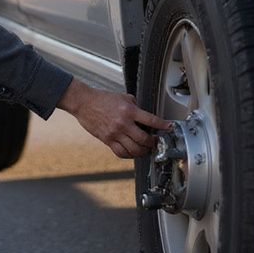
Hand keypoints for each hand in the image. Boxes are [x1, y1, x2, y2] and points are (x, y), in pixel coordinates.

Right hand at [57, 78, 171, 158]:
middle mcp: (123, 123)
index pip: (151, 120)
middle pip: (144, 139)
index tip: (169, 128)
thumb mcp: (123, 97)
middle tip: (155, 142)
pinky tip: (132, 152)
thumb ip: (135, 106)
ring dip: (143, 151)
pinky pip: (121, 153)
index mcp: (129, 110)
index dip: (163, 125)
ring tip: (145, 149)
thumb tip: (144, 114)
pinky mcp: (107, 140)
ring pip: (134, 149)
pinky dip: (129, 155)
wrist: (84, 103)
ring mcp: (115, 133)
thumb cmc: (102, 99)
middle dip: (153, 143)